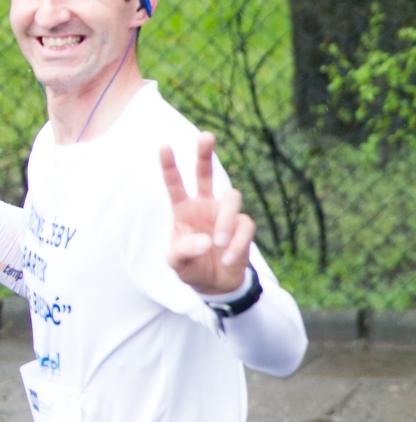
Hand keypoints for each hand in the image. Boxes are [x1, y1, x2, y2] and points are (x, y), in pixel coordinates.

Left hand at [163, 132, 255, 294]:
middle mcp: (204, 206)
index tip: (164, 147)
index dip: (169, 166)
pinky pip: (244, 226)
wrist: (217, 285)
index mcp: (183, 211)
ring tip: (218, 244)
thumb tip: (205, 240)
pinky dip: (237, 243)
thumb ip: (184, 251)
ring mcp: (225, 215)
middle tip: (206, 136)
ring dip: (225, 221)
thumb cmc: (191, 269)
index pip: (175, 185)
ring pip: (231, 198)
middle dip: (205, 155)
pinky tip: (227, 258)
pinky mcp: (243, 227)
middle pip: (206, 174)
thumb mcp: (177, 264)